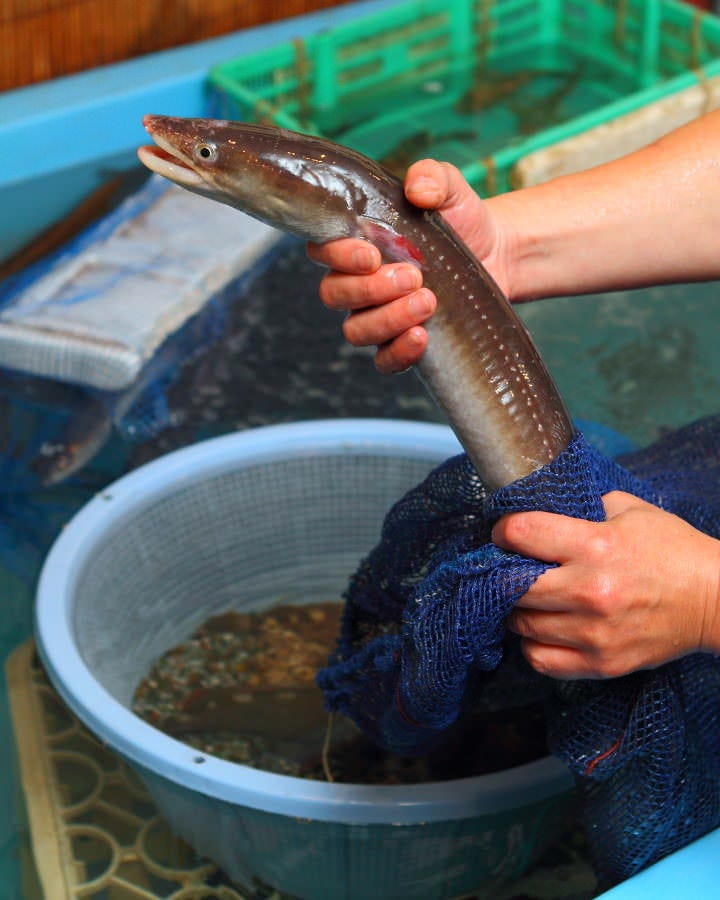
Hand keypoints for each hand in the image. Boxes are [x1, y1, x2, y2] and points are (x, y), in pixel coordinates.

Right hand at [307, 159, 508, 372]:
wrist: (497, 253)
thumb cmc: (461, 219)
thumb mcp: (450, 189)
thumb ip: (431, 176)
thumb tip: (417, 188)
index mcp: (356, 243)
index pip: (322, 252)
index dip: (338, 257)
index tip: (372, 253)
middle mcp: (358, 283)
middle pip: (334, 295)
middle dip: (370, 289)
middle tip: (413, 277)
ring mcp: (377, 316)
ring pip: (356, 331)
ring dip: (387, 319)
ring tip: (428, 301)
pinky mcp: (402, 343)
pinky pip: (383, 361)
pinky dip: (398, 352)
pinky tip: (422, 336)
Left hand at [491, 491, 719, 679]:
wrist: (716, 601)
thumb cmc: (673, 550)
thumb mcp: (630, 510)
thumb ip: (583, 507)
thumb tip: (542, 507)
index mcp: (595, 546)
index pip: (522, 533)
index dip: (504, 530)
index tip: (505, 533)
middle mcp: (590, 591)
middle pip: (512, 586)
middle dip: (504, 574)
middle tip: (510, 569)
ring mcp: (594, 633)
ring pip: (522, 625)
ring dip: (517, 610)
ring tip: (528, 600)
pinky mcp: (602, 663)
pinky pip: (542, 660)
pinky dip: (532, 646)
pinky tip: (542, 630)